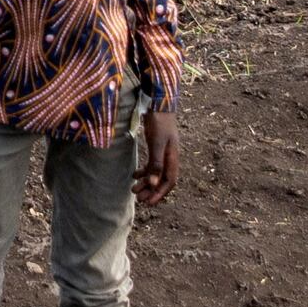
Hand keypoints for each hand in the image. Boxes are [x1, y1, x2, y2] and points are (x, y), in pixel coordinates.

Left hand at [135, 94, 178, 209]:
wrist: (159, 103)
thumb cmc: (159, 121)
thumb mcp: (157, 142)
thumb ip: (156, 162)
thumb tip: (153, 182)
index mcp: (173, 158)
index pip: (169, 181)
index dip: (160, 193)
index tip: (149, 203)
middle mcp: (170, 157)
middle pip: (162, 179)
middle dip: (151, 191)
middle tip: (139, 199)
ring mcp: (164, 152)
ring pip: (156, 173)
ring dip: (146, 182)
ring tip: (134, 190)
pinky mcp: (157, 146)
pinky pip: (152, 164)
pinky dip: (144, 171)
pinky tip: (134, 175)